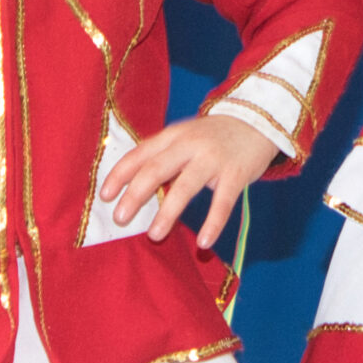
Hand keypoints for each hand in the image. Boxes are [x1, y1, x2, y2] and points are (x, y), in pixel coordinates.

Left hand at [98, 115, 276, 248]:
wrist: (259, 120)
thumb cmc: (214, 136)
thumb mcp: (186, 137)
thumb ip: (164, 157)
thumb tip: (134, 190)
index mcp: (174, 135)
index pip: (141, 153)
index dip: (121, 174)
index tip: (104, 196)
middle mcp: (190, 144)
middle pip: (157, 169)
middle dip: (136, 195)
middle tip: (120, 218)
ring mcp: (214, 158)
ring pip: (186, 186)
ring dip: (168, 212)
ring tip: (154, 235)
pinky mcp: (236, 173)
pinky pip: (223, 202)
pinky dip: (212, 223)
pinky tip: (203, 242)